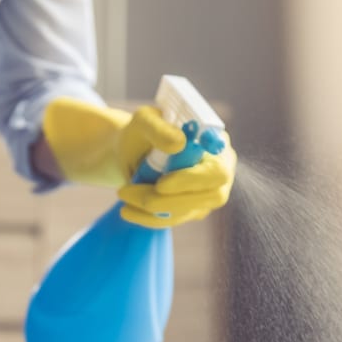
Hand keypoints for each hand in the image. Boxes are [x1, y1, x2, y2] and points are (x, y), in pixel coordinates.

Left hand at [118, 124, 235, 228]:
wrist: (132, 151)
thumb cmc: (143, 132)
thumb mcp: (144, 121)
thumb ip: (159, 128)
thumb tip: (178, 143)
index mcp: (217, 145)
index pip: (217, 171)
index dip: (194, 181)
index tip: (161, 184)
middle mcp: (219, 172)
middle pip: (208, 197)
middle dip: (169, 199)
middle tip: (130, 193)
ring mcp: (208, 194)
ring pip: (188, 210)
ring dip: (151, 206)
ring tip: (122, 193)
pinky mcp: (192, 209)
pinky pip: (174, 219)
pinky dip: (148, 217)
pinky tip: (126, 211)